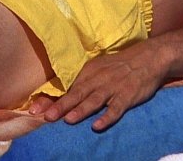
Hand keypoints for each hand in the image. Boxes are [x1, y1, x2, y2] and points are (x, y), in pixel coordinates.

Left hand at [31, 41, 167, 130]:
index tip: (33, 108)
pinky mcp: (128, 95)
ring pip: (95, 100)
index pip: (67, 87)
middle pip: (77, 94)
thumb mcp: (99, 68)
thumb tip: (62, 97)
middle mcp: (99, 79)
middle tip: (46, 116)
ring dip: (81, 110)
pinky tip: (98, 126)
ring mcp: (114, 87)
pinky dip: (107, 116)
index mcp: (89, 72)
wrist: (149, 57)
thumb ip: (83, 82)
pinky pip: (116, 108)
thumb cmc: (120, 65)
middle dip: (61, 105)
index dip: (50, 98)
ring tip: (68, 120)